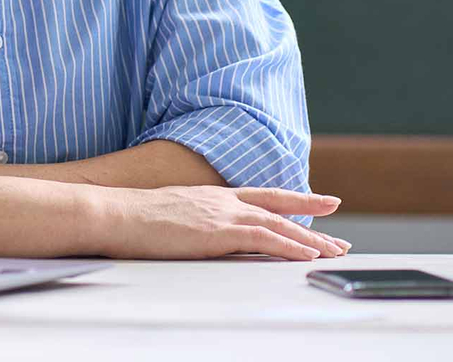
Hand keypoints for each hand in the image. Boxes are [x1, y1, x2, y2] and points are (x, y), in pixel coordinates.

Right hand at [91, 185, 349, 260]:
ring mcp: (221, 214)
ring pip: (278, 225)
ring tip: (334, 252)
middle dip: (313, 222)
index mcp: (211, 196)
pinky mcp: (218, 231)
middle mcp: (222, 200)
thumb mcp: (170, 217)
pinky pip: (264, 238)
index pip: (263, 196)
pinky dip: (289, 246)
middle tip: (339, 238)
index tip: (321, 202)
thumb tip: (200, 238)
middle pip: (278, 209)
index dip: (295, 199)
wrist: (113, 214)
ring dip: (309, 240)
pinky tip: (307, 255)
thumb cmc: (130, 220)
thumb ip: (193, 224)